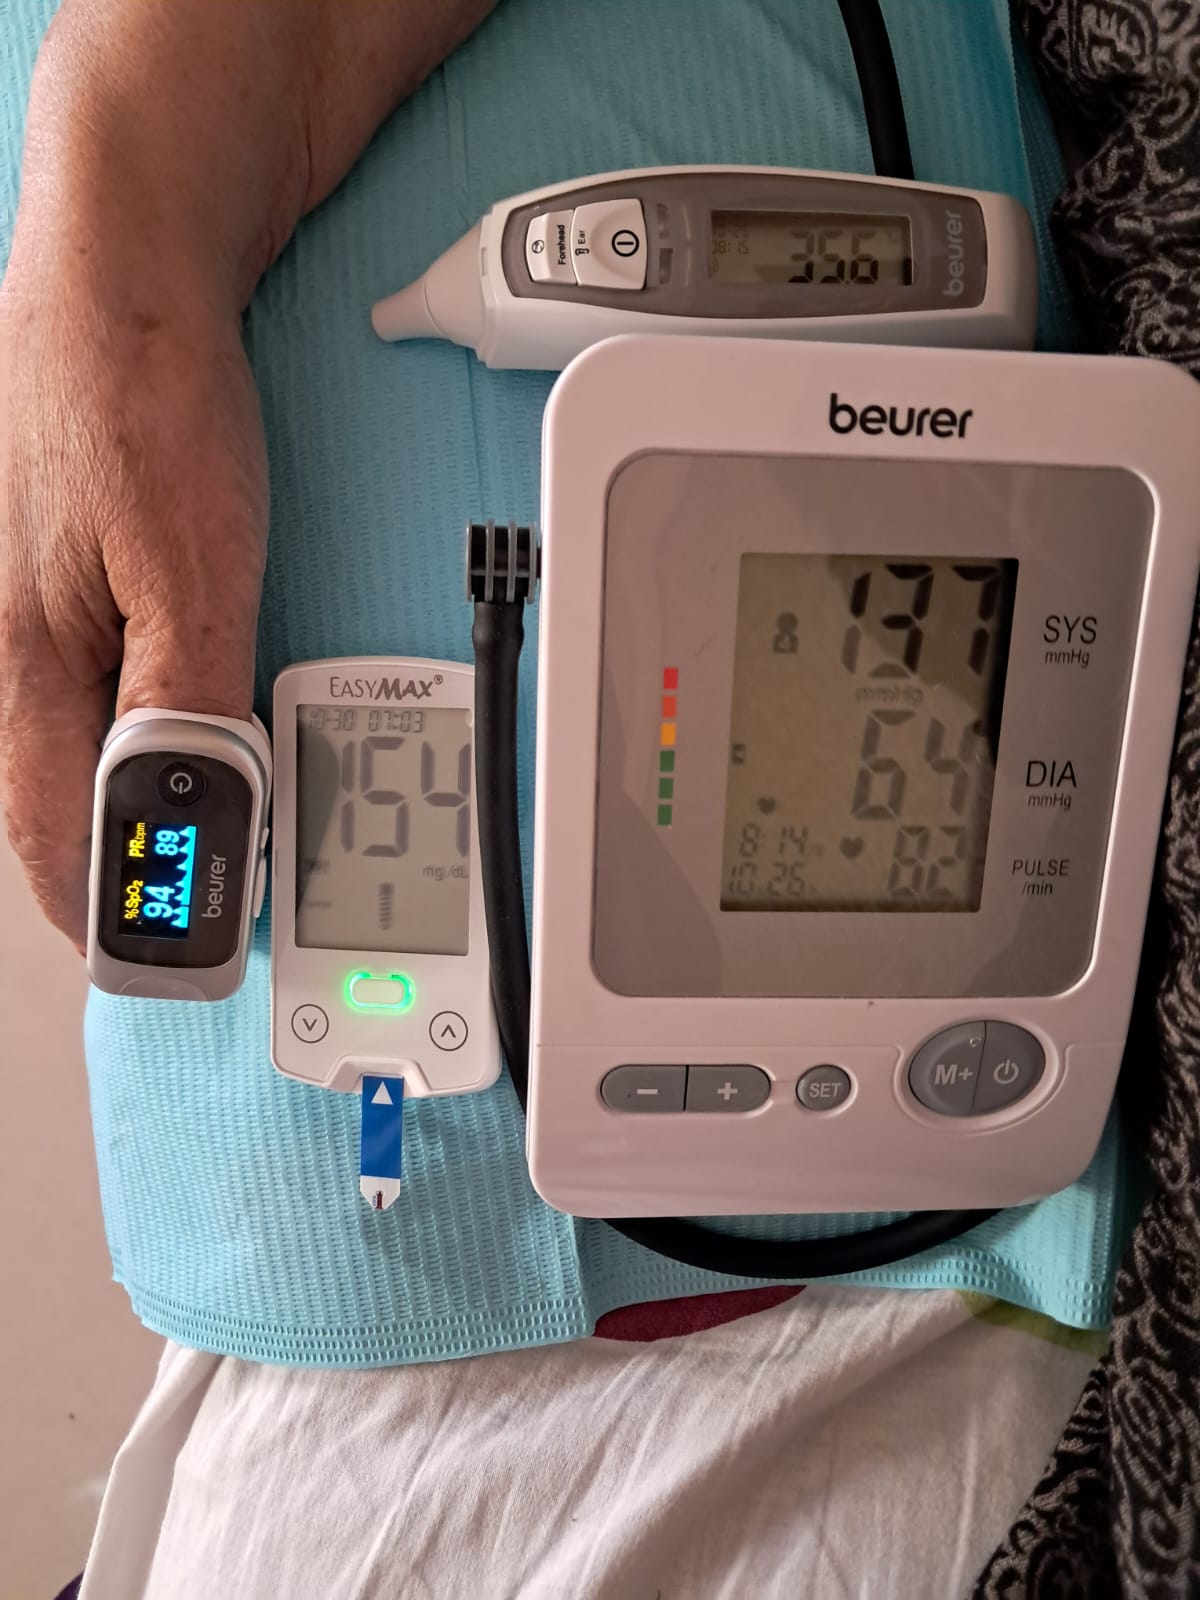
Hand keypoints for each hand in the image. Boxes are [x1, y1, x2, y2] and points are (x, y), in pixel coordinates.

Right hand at [0, 253, 267, 950]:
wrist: (129, 256)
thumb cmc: (142, 390)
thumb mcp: (190, 565)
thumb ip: (181, 701)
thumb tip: (177, 817)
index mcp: (21, 652)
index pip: (48, 825)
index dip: (104, 902)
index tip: (148, 955)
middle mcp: (15, 631)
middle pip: (58, 781)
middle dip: (120, 849)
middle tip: (185, 895)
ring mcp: (40, 590)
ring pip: (77, 727)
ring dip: (132, 785)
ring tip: (192, 825)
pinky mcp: (75, 554)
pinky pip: (99, 664)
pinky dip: (141, 713)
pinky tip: (171, 715)